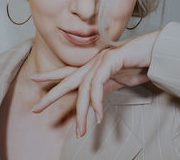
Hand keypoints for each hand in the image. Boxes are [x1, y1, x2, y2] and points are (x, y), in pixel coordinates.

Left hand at [31, 29, 160, 136]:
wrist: (148, 52)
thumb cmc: (132, 65)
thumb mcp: (114, 80)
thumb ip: (102, 87)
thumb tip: (93, 102)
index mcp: (91, 66)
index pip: (67, 72)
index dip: (51, 75)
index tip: (35, 78)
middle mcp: (92, 63)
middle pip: (67, 80)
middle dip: (51, 95)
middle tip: (36, 108)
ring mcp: (99, 61)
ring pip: (84, 89)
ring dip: (83, 112)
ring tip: (81, 131)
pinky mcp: (109, 61)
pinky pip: (98, 85)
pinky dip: (97, 102)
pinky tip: (98, 116)